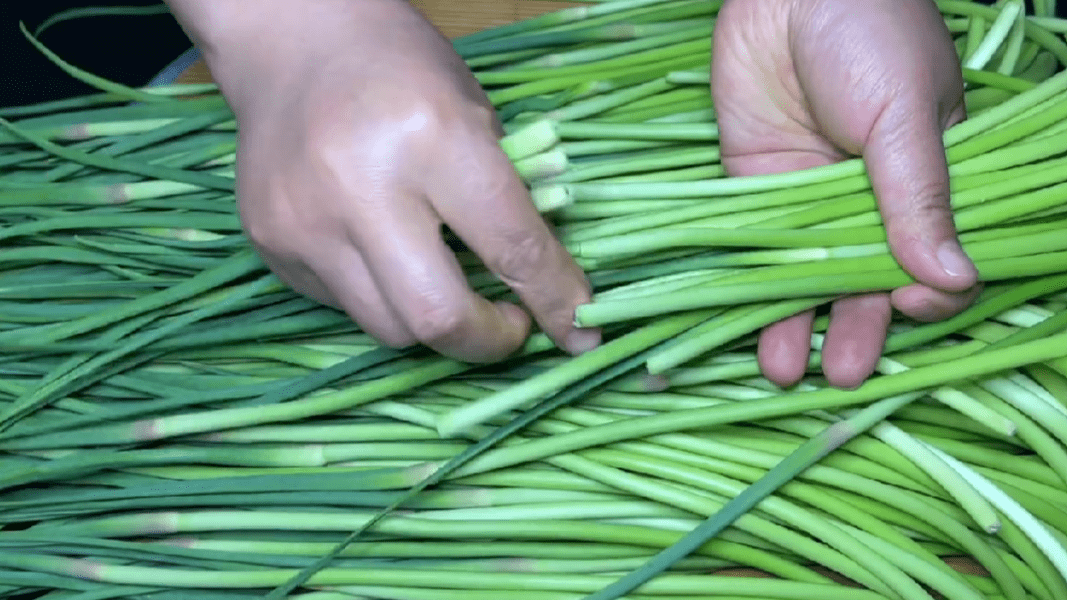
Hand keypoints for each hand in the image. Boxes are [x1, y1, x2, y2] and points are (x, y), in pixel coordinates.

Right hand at [166, 0, 599, 361]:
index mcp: (432, 138)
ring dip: (434, 324)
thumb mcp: (475, 112)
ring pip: (388, 327)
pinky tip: (385, 253)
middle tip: (510, 325)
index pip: (511, 248)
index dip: (555, 301)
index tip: (578, 330)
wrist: (288, 38)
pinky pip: (345, 304)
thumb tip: (544, 287)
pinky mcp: (271, 246)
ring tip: (448, 286)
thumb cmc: (400, 66)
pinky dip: (382, 295)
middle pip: (436, 316)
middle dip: (487, 342)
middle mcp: (361, 190)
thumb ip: (506, 199)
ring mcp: (305, 225)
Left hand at [711, 0, 981, 388]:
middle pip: (866, 280)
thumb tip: (953, 277)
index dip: (922, 291)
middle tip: (845, 375)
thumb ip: (918, 196)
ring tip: (788, 374)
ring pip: (808, 277)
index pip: (933, 254)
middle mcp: (868, 199)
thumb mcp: (904, 113)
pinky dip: (751, 291)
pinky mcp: (755, 190)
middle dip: (857, 331)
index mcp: (927, 178)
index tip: (905, 306)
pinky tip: (750, 332)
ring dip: (799, 326)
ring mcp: (809, 198)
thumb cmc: (867, 32)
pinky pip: (755, 249)